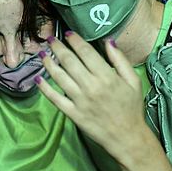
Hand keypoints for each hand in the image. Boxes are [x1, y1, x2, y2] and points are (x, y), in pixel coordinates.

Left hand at [36, 33, 146, 158]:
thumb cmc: (131, 108)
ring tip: (42, 53)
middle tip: (50, 38)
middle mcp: (90, 86)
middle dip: (58, 47)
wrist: (127, 137)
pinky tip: (38, 78)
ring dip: (49, 63)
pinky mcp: (73, 114)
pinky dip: (45, 88)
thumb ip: (120, 60)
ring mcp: (79, 101)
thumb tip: (108, 41)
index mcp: (106, 76)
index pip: (86, 53)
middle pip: (69, 61)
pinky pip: (55, 98)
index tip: (68, 33)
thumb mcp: (133, 81)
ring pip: (60, 77)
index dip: (75, 41)